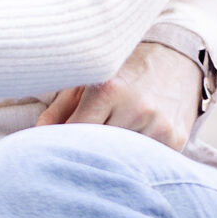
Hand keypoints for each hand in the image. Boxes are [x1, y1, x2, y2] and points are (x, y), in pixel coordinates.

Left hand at [37, 40, 203, 150]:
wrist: (179, 56)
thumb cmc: (126, 67)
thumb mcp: (90, 79)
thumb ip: (61, 107)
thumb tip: (37, 135)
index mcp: (109, 89)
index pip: (75, 132)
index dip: (63, 143)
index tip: (56, 149)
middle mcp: (136, 108)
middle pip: (97, 149)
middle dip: (85, 153)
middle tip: (77, 156)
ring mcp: (159, 126)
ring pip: (122, 159)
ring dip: (111, 159)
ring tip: (106, 151)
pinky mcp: (176, 140)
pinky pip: (146, 161)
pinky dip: (135, 160)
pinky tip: (131, 150)